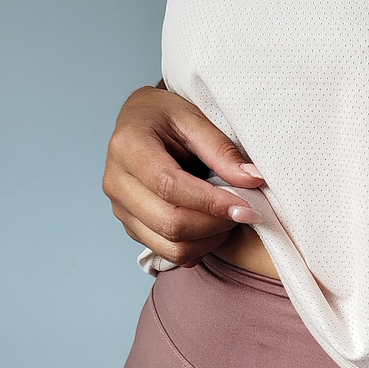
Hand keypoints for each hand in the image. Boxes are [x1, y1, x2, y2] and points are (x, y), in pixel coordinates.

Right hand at [102, 85, 263, 266]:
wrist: (140, 122)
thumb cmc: (165, 115)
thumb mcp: (193, 117)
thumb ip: (221, 149)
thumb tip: (252, 180)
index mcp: (128, 147)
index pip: (169, 186)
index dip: (211, 202)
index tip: (246, 206)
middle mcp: (116, 182)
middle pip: (169, 223)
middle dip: (215, 224)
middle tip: (244, 212)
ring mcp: (120, 208)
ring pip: (170, 247)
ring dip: (209, 240)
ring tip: (230, 218)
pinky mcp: (131, 226)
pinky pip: (168, 252)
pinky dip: (198, 247)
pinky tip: (212, 226)